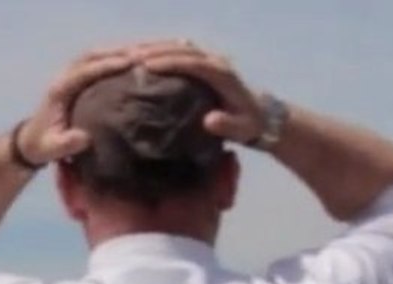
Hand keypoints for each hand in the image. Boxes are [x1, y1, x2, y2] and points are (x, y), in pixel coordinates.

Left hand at [16, 47, 136, 164]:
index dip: (107, 65)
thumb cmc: (42, 146)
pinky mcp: (76, 79)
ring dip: (117, 51)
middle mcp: (64, 77)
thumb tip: (85, 138)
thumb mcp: (52, 149)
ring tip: (143, 52)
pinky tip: (133, 60)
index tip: (130, 63)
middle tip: (143, 53)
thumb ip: (67, 144)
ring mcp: (69, 75)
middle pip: (90, 55)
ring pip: (94, 55)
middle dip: (116, 52)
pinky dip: (114, 57)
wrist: (31, 141)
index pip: (84, 71)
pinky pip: (96, 61)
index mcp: (59, 90)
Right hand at [135, 41, 265, 143]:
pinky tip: (143, 57)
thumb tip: (209, 121)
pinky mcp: (204, 63)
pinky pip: (180, 51)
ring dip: (155, 48)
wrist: (262, 115)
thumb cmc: (249, 125)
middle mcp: (216, 62)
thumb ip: (227, 125)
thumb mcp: (242, 129)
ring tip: (131, 55)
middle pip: (183, 49)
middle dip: (156, 51)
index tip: (147, 66)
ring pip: (180, 46)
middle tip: (130, 57)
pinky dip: (160, 51)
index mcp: (223, 75)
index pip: (193, 63)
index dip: (170, 63)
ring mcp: (210, 60)